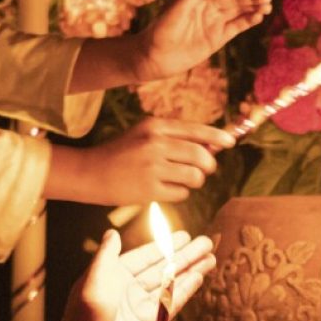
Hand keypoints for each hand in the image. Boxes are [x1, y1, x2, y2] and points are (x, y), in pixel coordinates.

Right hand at [48, 118, 234, 205]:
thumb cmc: (121, 153)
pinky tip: (165, 190)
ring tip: (182, 180)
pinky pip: (182, 194)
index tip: (230, 142)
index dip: (217, 137)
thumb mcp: (144, 134)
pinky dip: (180, 194)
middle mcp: (155, 144)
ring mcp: (152, 167)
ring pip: (195, 176)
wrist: (89, 173)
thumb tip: (212, 145)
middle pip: (201, 156)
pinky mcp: (149, 189)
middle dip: (209, 165)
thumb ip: (174, 136)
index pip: (196, 130)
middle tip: (205, 170)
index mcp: (155, 126)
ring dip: (195, 181)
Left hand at [57, 227, 214, 320]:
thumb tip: (112, 232)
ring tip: (211, 258)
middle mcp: (133, 288)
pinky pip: (174, 301)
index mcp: (118, 274)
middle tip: (206, 242)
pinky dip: (187, 289)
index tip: (184, 236)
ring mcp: (144, 305)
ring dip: (191, 270)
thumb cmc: (85, 310)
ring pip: (173, 283)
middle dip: (186, 255)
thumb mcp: (94, 275)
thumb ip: (107, 253)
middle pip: (165, 267)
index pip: (147, 256)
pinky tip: (200, 277)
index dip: (165, 246)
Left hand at [132, 0, 272, 81]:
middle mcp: (208, 6)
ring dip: (253, 8)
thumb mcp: (177, 8)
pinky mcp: (217, 37)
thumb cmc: (162, 29)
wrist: (156, 56)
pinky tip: (259, 17)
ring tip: (269, 6)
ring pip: (238, 12)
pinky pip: (236, 27)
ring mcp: (214, 22)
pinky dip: (248, 21)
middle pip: (234, 0)